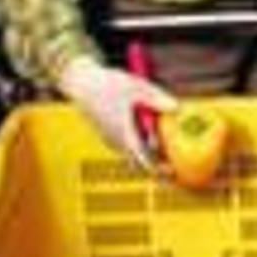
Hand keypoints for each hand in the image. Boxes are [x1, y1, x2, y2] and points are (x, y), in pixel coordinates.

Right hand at [58, 56, 178, 168]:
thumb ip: (156, 98)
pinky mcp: (108, 133)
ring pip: (132, 153)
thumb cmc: (107, 84)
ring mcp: (111, 138)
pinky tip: (150, 136)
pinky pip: (126, 145)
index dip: (157, 169)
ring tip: (165, 154)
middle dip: (156, 165)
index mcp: (124, 133)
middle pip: (139, 160)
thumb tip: (177, 107)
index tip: (171, 174)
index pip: (142, 160)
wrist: (80, 82)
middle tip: (174, 169)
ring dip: (148, 154)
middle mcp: (116, 140)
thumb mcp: (136, 87)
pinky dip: (139, 146)